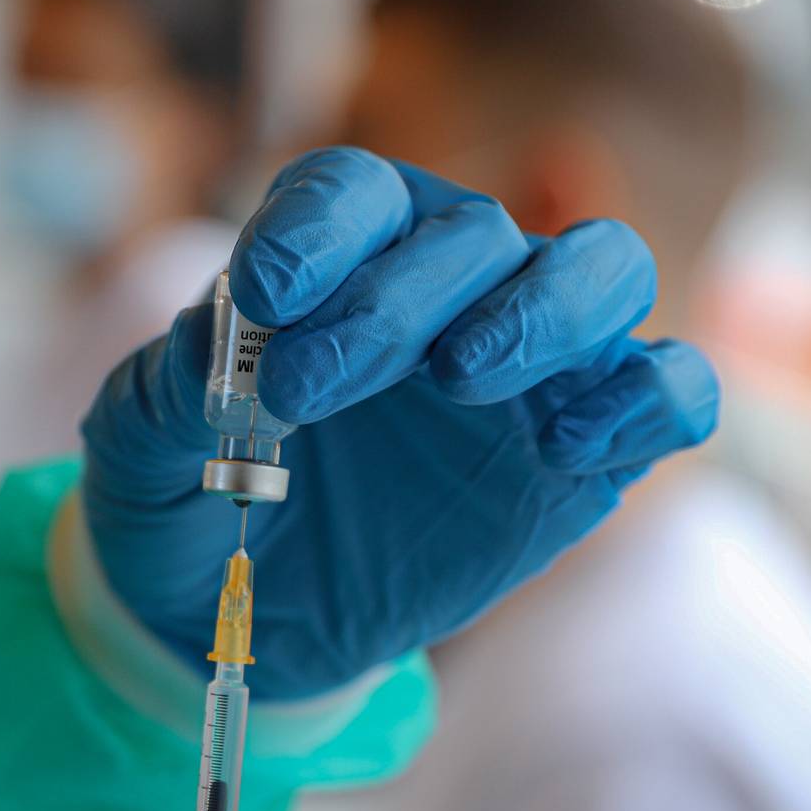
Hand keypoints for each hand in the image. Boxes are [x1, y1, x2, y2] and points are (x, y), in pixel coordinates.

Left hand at [82, 147, 718, 697]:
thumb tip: (211, 343)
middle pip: (475, 233)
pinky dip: (647, 397)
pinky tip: (566, 446)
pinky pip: (669, 392)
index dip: (317, 226)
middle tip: (309, 385)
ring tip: (462, 377)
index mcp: (336, 255)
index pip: (354, 192)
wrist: (241, 618)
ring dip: (547, 308)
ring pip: (606, 270)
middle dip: (397, 297)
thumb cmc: (187, 503)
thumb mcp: (141, 453)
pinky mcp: (584, 453)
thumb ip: (168, 393)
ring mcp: (528, 366)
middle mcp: (445, 288)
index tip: (263, 293)